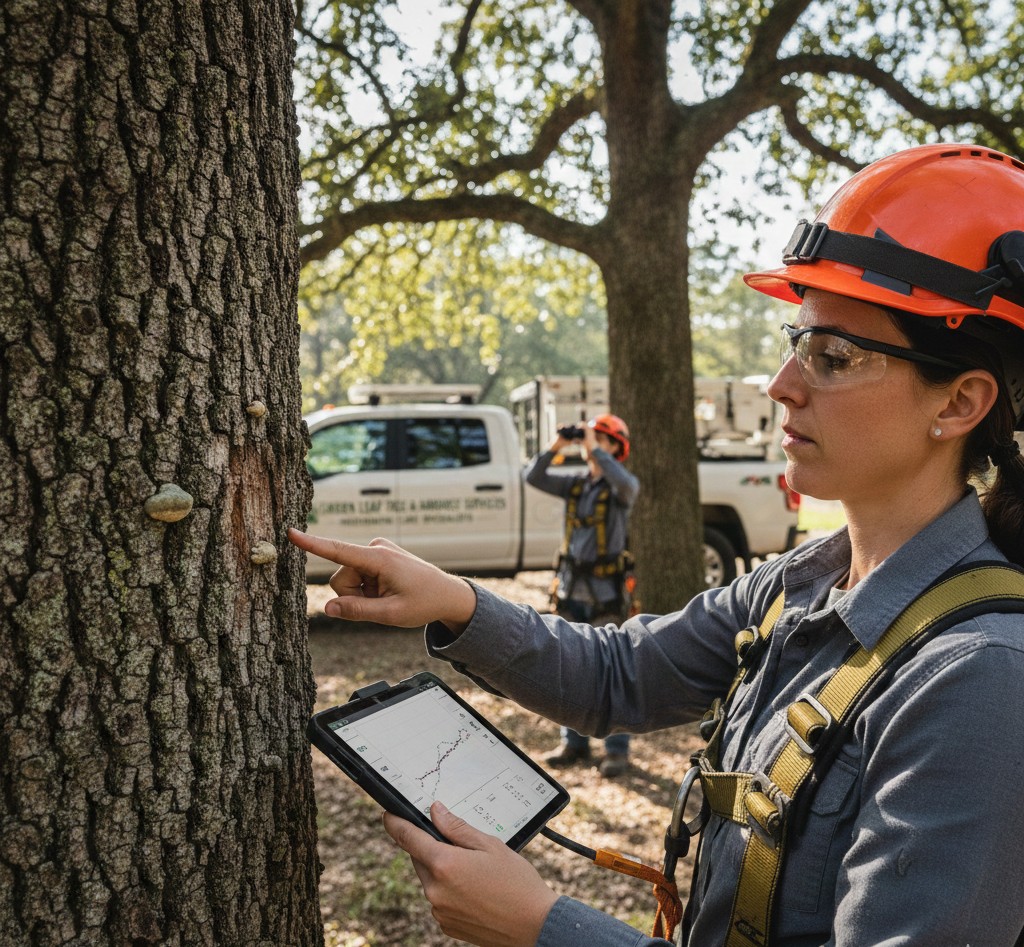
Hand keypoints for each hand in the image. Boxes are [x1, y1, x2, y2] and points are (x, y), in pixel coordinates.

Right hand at [287, 529, 476, 631]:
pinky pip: (357, 576)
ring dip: (362, 594)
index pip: (338, 550)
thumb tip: (328, 608)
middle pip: (340, 579)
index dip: (312, 544)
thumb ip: (358, 611)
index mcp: (380, 559)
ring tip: (387, 596)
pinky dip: (367, 589)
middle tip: (382, 602)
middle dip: (353, 596)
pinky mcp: (376, 555)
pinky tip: (387, 591)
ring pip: (347, 580)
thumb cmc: (424, 603)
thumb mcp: (391, 614)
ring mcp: (376, 550)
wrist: (446, 594)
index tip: (290, 532)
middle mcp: (376, 548)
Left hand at [384, 801, 558, 946]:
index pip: (408, 838)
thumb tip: (435, 811)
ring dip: (443, 870)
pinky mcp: (446, 925)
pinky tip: (475, 890)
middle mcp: (435, 890)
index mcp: (444, 865)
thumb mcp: (490, 845)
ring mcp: (439, 910)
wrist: (534, 926)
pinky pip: (439, 899)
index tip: (388, 815)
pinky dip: (449, 890)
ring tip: (476, 872)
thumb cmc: (516, 883)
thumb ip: (457, 828)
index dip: (395, 823)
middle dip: (433, 847)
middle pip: (421, 858)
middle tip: (461, 847)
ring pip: (430, 879)